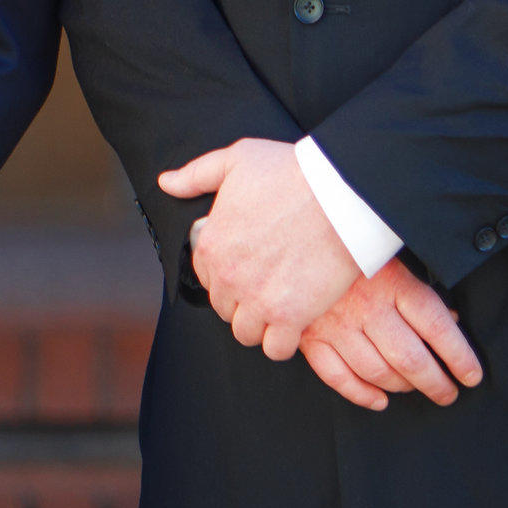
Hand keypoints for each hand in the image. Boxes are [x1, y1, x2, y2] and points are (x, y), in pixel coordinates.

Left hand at [160, 140, 360, 359]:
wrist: (341, 193)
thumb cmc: (292, 172)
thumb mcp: (236, 159)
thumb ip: (196, 174)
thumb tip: (166, 183)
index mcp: (211, 244)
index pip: (207, 279)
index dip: (227, 276)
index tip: (249, 269)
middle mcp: (227, 277)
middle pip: (225, 309)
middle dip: (243, 302)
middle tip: (268, 288)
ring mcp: (257, 299)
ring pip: (246, 333)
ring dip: (260, 325)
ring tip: (281, 307)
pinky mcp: (289, 316)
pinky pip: (275, 348)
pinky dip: (283, 342)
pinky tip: (296, 324)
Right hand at [295, 262, 483, 411]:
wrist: (297, 240)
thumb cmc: (351, 249)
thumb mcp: (392, 260)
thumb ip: (420, 293)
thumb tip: (453, 322)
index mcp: (393, 283)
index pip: (436, 327)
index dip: (459, 357)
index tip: (472, 375)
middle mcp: (367, 306)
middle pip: (410, 358)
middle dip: (436, 383)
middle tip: (449, 394)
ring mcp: (336, 324)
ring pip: (377, 372)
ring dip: (403, 388)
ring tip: (416, 389)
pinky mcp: (310, 338)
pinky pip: (338, 377)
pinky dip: (361, 394)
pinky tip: (380, 401)